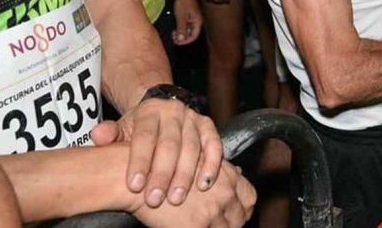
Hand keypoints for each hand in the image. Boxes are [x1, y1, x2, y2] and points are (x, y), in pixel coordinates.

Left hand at [91, 98, 222, 207]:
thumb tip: (98, 136)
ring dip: (185, 175)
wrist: (162, 109)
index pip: (145, 136)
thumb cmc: (140, 128)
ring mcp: (193, 118)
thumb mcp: (122, 127)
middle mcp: (173, 112)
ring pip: (192, 148)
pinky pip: (214, 145)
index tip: (135, 186)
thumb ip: (110, 133)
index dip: (140, 161)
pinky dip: (211, 165)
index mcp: (149, 112)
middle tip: (155, 199)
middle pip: (170, 144)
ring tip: (176, 198)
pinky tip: (204, 184)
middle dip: (162, 174)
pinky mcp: (208, 126)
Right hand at [130, 160, 255, 227]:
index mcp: (226, 176)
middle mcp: (224, 193)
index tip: (237, 213)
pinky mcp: (195, 227)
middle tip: (216, 223)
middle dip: (232, 222)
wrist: (132, 177)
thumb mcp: (196, 159)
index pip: (249, 197)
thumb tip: (237, 173)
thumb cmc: (159, 165)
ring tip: (199, 224)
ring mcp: (212, 211)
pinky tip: (189, 227)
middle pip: (241, 216)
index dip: (244, 208)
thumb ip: (218, 170)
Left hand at [172, 0, 203, 44]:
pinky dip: (180, 28)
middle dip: (183, 38)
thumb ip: (182, 29)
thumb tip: (181, 40)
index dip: (186, 41)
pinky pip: (186, 25)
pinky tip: (175, 28)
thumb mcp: (181, 17)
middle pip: (191, 34)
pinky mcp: (189, 16)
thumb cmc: (184, 2)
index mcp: (198, 22)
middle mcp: (197, 21)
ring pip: (188, 30)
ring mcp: (193, 19)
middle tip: (174, 39)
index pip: (194, 36)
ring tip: (173, 34)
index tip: (178, 42)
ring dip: (181, 34)